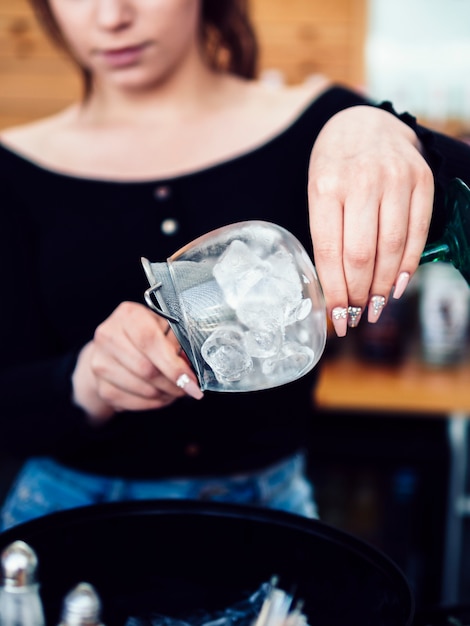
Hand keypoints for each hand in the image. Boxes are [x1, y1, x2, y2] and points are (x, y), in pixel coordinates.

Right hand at [72, 301, 202, 421]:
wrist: (112, 347)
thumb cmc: (145, 335)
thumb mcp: (163, 328)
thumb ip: (177, 342)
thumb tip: (189, 366)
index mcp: (128, 315)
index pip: (150, 341)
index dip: (173, 365)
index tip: (191, 381)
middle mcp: (108, 335)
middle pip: (146, 369)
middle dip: (173, 383)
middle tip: (188, 387)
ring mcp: (99, 361)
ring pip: (142, 388)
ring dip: (164, 394)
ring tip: (174, 389)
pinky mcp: (100, 385)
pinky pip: (132, 402)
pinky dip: (152, 403)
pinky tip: (160, 395)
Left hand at [308, 105, 433, 335]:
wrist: (365, 124)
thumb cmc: (335, 167)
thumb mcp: (318, 194)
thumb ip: (327, 235)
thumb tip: (336, 290)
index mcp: (325, 187)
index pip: (329, 253)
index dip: (336, 292)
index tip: (338, 319)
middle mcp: (362, 181)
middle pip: (362, 256)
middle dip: (360, 295)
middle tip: (357, 317)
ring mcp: (396, 178)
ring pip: (392, 248)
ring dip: (384, 287)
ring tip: (376, 308)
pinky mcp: (422, 180)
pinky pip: (418, 233)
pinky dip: (408, 265)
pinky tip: (397, 285)